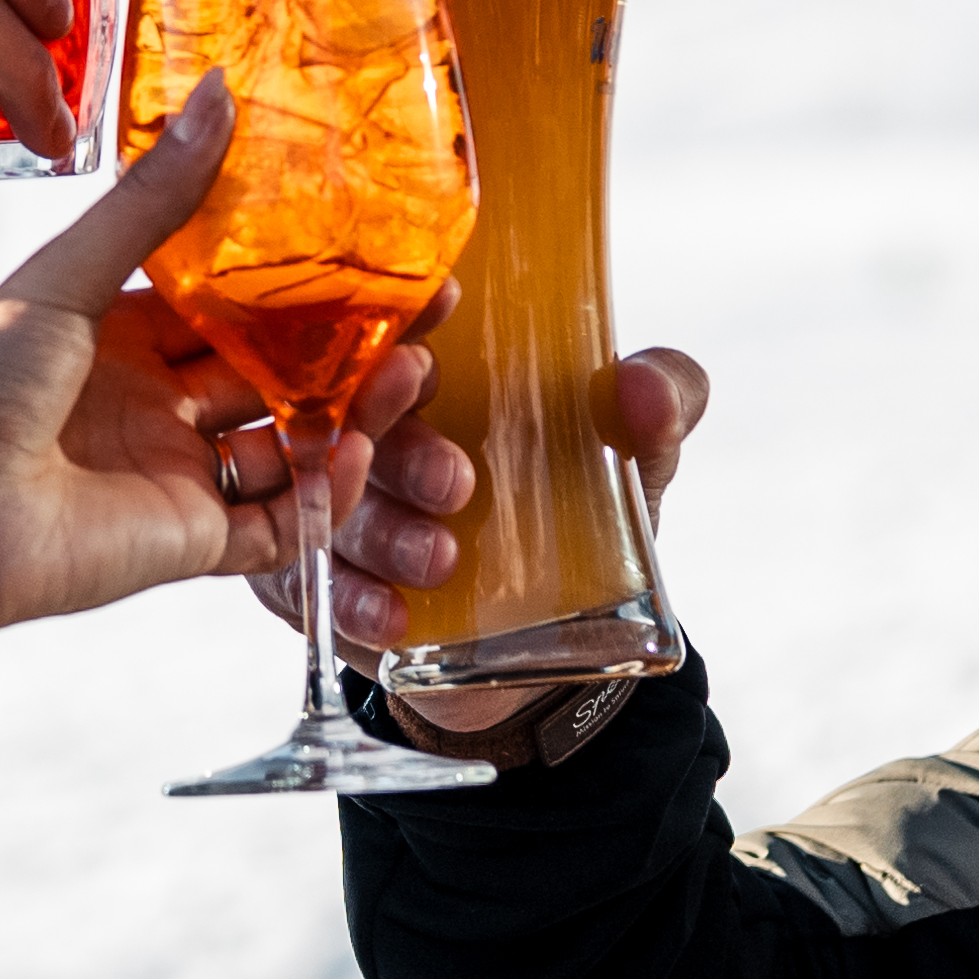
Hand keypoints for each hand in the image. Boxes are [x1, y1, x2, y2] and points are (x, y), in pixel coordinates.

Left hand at [0, 86, 380, 650]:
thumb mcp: (65, 276)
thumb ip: (154, 200)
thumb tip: (220, 91)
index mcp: (112, 333)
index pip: (226, 298)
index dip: (296, 275)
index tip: (369, 245)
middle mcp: (150, 401)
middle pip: (272, 368)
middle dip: (345, 344)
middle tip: (420, 308)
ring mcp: (174, 472)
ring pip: (291, 441)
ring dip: (352, 412)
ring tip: (413, 371)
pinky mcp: (191, 542)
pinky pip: (281, 521)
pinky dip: (325, 492)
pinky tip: (357, 448)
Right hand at [361, 344, 705, 733]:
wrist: (554, 646)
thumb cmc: (579, 520)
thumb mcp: (637, 459)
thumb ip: (662, 405)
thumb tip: (643, 389)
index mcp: (437, 383)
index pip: (400, 333)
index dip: (404, 331)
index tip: (433, 356)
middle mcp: (376, 436)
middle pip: (354, 421)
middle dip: (399, 447)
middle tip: (455, 481)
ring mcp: (340, 510)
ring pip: (332, 506)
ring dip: (385, 532)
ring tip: (443, 559)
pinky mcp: (324, 584)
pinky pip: (316, 587)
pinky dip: (355, 602)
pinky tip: (395, 618)